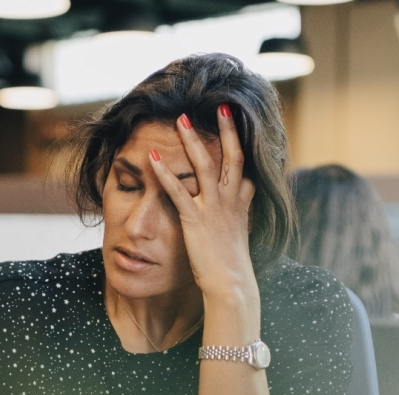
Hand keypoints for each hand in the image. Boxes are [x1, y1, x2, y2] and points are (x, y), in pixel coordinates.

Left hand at [149, 106, 257, 298]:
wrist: (232, 284)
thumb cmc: (232, 266)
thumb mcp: (239, 236)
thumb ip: (236, 218)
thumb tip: (237, 211)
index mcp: (241, 204)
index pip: (246, 168)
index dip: (243, 144)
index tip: (238, 123)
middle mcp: (231, 201)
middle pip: (233, 157)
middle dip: (227, 130)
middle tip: (221, 106)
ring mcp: (215, 208)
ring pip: (205, 165)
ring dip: (192, 141)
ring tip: (180, 119)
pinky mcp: (196, 219)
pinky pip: (178, 191)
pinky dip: (164, 173)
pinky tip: (152, 157)